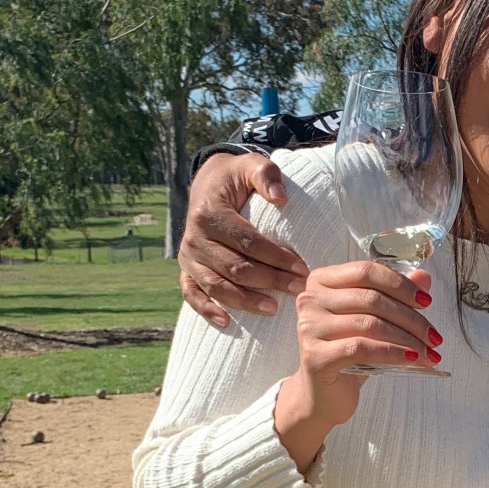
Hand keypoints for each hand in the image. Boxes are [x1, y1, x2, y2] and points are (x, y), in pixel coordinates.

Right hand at [179, 151, 309, 325]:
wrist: (209, 182)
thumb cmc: (237, 176)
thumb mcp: (252, 165)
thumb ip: (267, 175)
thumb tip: (280, 198)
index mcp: (209, 214)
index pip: (248, 242)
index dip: (276, 257)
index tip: (302, 268)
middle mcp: (194, 238)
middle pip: (235, 267)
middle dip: (269, 281)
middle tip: (297, 289)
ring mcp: (188, 257)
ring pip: (216, 285)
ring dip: (244, 301)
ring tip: (273, 309)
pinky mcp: (186, 269)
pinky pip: (191, 294)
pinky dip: (206, 309)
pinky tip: (227, 322)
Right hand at [274, 263, 440, 470]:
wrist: (323, 394)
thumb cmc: (348, 352)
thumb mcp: (373, 319)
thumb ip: (394, 294)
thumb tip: (423, 277)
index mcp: (322, 281)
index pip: (366, 272)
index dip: (401, 285)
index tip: (426, 301)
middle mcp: (310, 300)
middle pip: (372, 299)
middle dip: (411, 318)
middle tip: (434, 336)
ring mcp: (309, 328)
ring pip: (370, 324)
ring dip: (408, 339)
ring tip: (429, 352)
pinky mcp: (314, 356)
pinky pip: (362, 349)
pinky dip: (393, 353)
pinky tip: (412, 359)